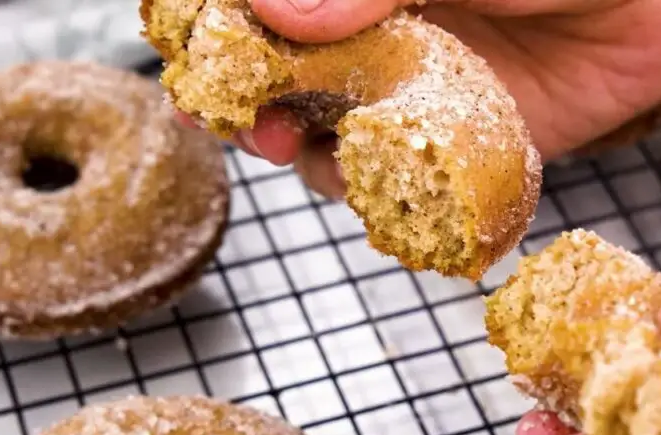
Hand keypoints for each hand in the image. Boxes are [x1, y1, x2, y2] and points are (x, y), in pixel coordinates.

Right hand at [206, 0, 660, 197]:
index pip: (267, 5)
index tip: (197, 53)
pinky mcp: (464, 137)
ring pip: (332, 125)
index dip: (218, 25)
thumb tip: (275, 9)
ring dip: (302, 146)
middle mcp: (381, 22)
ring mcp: (419, 81)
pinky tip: (366, 187)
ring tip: (294, 151)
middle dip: (252, 95)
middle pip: (283, 66)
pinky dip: (372, 190)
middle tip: (243, 120)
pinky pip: (400, 175)